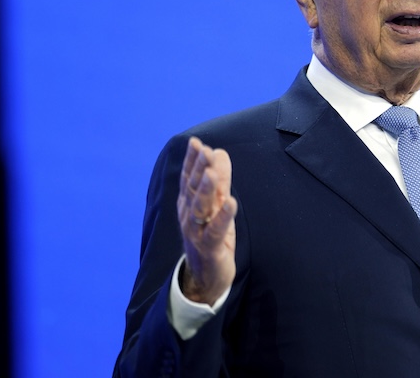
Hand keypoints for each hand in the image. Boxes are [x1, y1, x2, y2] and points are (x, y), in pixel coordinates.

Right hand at [176, 136, 237, 303]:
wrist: (205, 276)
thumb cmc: (211, 235)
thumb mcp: (215, 205)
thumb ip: (219, 180)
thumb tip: (219, 152)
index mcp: (189, 205)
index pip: (189, 179)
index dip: (192, 161)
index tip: (197, 142)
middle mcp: (190, 216)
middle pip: (193, 190)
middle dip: (198, 170)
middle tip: (204, 150)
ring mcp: (197, 233)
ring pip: (200, 209)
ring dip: (206, 190)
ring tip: (211, 173)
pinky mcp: (210, 247)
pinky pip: (216, 231)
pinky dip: (223, 217)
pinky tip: (231, 203)